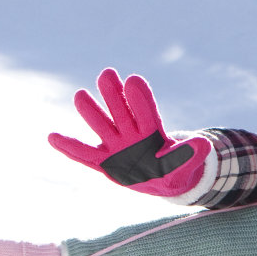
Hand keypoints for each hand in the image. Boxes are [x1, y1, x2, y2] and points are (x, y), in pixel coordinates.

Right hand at [49, 69, 209, 195]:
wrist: (161, 182)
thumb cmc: (174, 171)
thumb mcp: (183, 167)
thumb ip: (189, 156)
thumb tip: (204, 143)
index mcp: (151, 133)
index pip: (145, 113)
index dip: (140, 99)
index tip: (134, 80)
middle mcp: (130, 134)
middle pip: (120, 111)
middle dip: (114, 95)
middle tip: (107, 73)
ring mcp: (115, 145)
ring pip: (101, 125)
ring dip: (92, 112)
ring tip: (81, 95)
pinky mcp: (103, 162)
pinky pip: (84, 155)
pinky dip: (69, 148)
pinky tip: (52, 137)